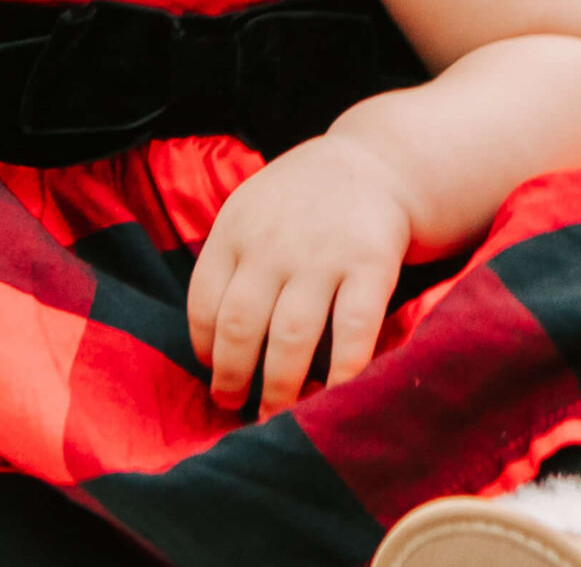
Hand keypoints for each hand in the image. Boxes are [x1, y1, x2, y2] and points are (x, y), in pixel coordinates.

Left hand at [185, 134, 412, 418]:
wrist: (376, 162)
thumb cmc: (301, 201)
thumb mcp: (250, 209)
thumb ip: (230, 262)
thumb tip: (211, 344)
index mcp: (235, 230)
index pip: (204, 301)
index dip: (204, 347)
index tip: (212, 372)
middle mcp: (274, 244)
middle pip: (240, 325)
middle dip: (232, 377)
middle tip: (234, 407)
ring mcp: (324, 256)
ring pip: (291, 336)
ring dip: (279, 387)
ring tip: (274, 417)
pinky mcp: (371, 266)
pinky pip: (353, 331)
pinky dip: (342, 373)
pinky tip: (332, 398)